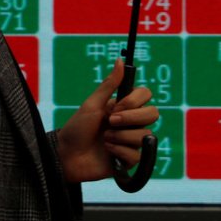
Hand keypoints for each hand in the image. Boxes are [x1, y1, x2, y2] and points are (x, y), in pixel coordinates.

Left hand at [55, 59, 158, 183]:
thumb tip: (119, 60)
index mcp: (123, 107)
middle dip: (131, 118)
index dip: (134, 101)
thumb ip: (109, 84)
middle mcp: (130, 123)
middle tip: (110, 122)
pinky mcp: (129, 160)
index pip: (146, 95)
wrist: (67, 155)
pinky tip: (107, 151)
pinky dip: (119, 151)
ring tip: (104, 139)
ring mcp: (131, 141)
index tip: (116, 106)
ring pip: (144, 135)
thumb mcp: (92, 104)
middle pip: (153, 114)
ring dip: (120, 136)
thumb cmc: (77, 128)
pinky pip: (137, 155)